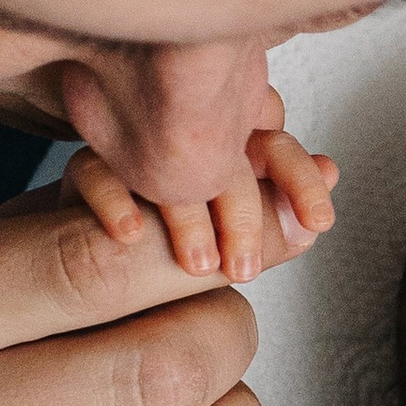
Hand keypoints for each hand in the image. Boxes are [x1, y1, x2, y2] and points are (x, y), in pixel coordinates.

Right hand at [62, 95, 336, 285]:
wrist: (85, 266)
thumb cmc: (164, 249)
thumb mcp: (227, 242)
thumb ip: (272, 225)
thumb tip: (319, 211)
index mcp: (230, 148)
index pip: (274, 145)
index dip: (301, 179)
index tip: (320, 222)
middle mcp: (187, 138)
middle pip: (228, 143)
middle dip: (245, 211)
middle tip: (244, 266)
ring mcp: (137, 147)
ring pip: (168, 156)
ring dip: (188, 213)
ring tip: (200, 265)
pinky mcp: (88, 166)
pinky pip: (96, 167)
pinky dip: (116, 199)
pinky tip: (132, 233)